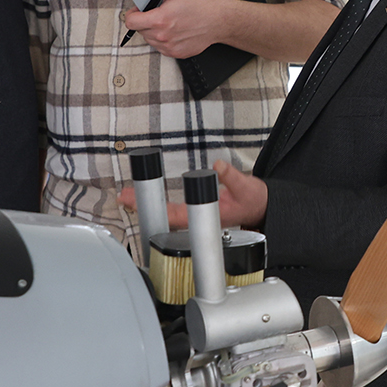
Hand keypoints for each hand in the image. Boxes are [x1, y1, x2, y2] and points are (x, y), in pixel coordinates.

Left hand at [119, 158, 269, 230]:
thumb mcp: (246, 187)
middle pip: (165, 217)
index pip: (177, 215)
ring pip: (166, 215)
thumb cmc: (253, 201)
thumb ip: (232, 177)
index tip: (140, 200)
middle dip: (144, 206)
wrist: (262, 209)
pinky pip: (172, 211)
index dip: (157, 209)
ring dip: (148, 206)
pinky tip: (146, 199)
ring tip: (129, 197)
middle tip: (124, 196)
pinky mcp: (196, 211)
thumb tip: (218, 166)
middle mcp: (199, 220)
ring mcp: (196, 217)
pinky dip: (158, 204)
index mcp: (210, 217)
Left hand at [124, 0, 225, 59]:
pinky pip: (159, 47)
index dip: (132, 14)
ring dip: (153, 30)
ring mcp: (168, 46)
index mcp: (160, 19)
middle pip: (139, 30)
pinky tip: (173, 30)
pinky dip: (162, 39)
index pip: (131, 22)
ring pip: (149, 39)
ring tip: (167, 22)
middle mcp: (162, 36)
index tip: (139, 11)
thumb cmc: (199, 6)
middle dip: (144, 20)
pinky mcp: (174, 53)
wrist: (216, 21)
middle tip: (157, 12)